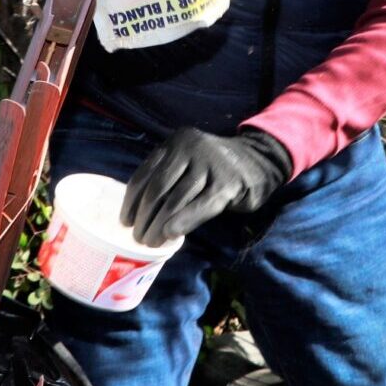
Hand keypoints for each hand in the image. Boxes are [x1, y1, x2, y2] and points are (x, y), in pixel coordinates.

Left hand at [120, 129, 291, 247]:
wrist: (259, 162)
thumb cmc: (216, 169)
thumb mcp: (188, 163)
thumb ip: (168, 178)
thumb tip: (140, 213)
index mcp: (175, 143)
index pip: (144, 174)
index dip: (131, 201)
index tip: (126, 221)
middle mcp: (189, 148)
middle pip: (157, 188)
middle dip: (145, 217)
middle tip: (139, 237)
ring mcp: (210, 164)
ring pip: (176, 199)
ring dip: (160, 225)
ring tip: (153, 242)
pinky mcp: (227, 183)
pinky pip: (200, 206)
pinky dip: (183, 221)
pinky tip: (172, 234)